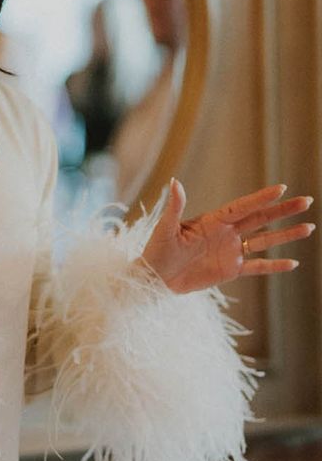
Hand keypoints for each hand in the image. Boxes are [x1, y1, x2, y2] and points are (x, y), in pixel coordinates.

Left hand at [141, 179, 314, 293]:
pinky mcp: (230, 270)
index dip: (261, 198)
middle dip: (282, 210)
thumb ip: (174, 206)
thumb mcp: (165, 228)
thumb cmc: (156, 251)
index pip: (242, 207)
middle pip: (259, 219)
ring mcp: (230, 252)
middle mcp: (225, 233)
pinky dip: (274, 266)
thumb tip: (175, 182)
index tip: (282, 188)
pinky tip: (293, 263)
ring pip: (263, 241)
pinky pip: (257, 267)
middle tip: (307, 201)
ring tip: (309, 227)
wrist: (154, 278)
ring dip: (285, 235)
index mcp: (212, 221)